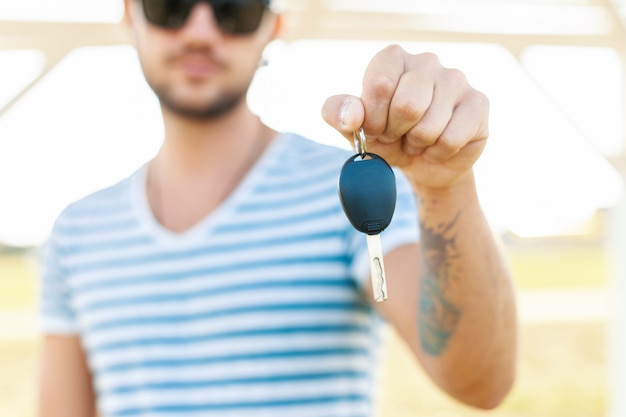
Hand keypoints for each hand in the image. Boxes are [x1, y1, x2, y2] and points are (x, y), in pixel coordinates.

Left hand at [322, 45, 488, 189]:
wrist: (422, 164)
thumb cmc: (386, 138)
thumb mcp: (354, 128)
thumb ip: (338, 114)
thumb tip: (351, 116)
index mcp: (393, 58)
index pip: (380, 84)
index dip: (373, 118)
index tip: (375, 128)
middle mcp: (427, 62)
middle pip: (407, 105)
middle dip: (396, 132)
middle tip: (398, 135)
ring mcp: (456, 80)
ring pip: (430, 126)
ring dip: (417, 144)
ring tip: (418, 140)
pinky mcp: (478, 104)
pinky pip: (451, 138)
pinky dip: (438, 153)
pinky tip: (439, 146)